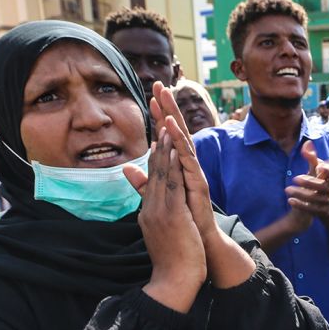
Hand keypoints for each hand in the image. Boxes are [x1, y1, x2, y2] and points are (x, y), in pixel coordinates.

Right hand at [125, 127, 206, 311]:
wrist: (174, 282)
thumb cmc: (172, 261)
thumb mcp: (161, 235)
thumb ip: (157, 218)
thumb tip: (157, 219)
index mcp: (148, 213)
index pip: (151, 179)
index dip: (155, 157)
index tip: (158, 137)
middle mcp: (150, 208)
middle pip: (152, 170)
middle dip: (157, 144)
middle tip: (159, 119)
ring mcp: (158, 210)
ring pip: (161, 173)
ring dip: (165, 147)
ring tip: (166, 125)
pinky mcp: (170, 214)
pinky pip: (171, 183)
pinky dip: (173, 165)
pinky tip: (176, 150)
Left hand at [146, 81, 219, 242]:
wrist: (200, 244)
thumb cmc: (185, 221)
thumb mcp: (159, 195)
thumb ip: (144, 181)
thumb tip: (127, 168)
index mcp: (179, 167)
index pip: (167, 136)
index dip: (160, 116)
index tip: (150, 96)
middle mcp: (188, 166)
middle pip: (177, 132)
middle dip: (168, 108)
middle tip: (159, 85)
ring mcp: (194, 173)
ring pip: (183, 139)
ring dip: (173, 117)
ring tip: (165, 97)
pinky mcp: (197, 183)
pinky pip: (187, 158)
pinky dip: (179, 141)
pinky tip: (171, 126)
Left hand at [286, 141, 328, 219]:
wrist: (325, 213)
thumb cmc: (319, 189)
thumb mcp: (316, 174)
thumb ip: (312, 159)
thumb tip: (307, 142)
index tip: (319, 167)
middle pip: (323, 187)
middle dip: (310, 182)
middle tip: (295, 178)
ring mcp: (326, 203)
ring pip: (316, 199)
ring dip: (301, 194)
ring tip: (287, 190)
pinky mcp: (320, 213)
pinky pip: (312, 210)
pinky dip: (301, 205)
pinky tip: (290, 201)